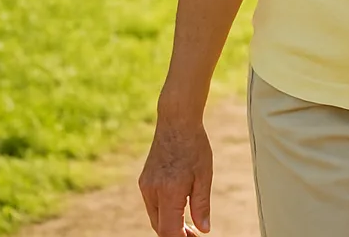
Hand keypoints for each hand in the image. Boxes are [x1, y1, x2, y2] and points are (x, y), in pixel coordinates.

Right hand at [138, 111, 212, 235]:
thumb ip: (202, 205)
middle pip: (160, 227)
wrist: (176, 122)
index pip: (169, 230)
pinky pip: (153, 205)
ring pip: (155, 217)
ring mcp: (145, 186)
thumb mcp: (204, 176)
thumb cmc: (194, 147)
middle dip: (176, 234)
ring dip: (170, 224)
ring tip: (189, 225)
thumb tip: (204, 230)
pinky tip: (179, 208)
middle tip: (195, 234)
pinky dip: (164, 212)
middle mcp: (152, 191)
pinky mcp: (144, 181)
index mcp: (169, 192)